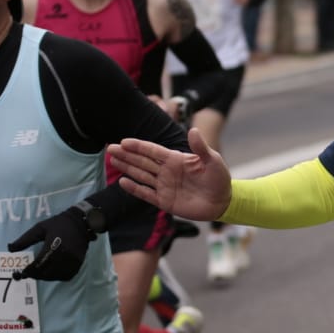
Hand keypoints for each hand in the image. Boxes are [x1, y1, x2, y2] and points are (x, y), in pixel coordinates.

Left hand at [7, 205, 94, 280]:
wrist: (81, 222)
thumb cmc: (58, 224)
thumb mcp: (39, 228)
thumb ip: (24, 240)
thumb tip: (9, 249)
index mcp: (52, 246)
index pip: (38, 265)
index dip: (28, 271)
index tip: (22, 272)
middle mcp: (63, 255)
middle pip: (46, 273)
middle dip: (36, 275)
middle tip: (29, 273)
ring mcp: (72, 260)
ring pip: (56, 276)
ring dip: (46, 277)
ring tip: (39, 273)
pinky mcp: (78, 263)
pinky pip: (66, 276)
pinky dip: (58, 277)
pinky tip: (52, 273)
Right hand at [108, 127, 231, 221]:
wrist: (223, 202)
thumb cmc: (219, 179)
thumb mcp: (212, 160)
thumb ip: (201, 147)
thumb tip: (194, 130)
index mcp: (176, 159)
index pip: (153, 151)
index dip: (138, 146)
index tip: (124, 141)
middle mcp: (167, 171)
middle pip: (142, 161)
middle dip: (126, 155)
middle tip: (110, 148)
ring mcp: (164, 186)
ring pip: (141, 175)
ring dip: (127, 168)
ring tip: (113, 160)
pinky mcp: (164, 201)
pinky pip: (146, 193)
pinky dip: (134, 188)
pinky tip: (123, 182)